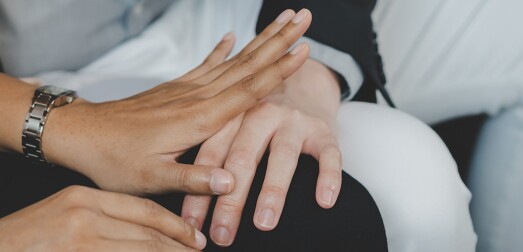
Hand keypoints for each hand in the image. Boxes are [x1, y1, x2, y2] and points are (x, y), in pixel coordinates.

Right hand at [0, 186, 205, 250]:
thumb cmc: (18, 241)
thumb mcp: (60, 216)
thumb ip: (97, 221)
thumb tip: (136, 235)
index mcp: (83, 198)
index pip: (142, 209)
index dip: (173, 225)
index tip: (193, 237)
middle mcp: (86, 213)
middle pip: (148, 231)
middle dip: (179, 246)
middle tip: (200, 251)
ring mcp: (82, 237)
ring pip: (142, 249)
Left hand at [41, 9, 312, 195]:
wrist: (81, 136)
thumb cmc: (115, 162)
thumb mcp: (151, 180)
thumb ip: (192, 180)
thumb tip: (232, 181)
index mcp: (197, 119)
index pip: (247, 90)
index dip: (278, 71)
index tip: (304, 50)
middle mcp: (195, 97)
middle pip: (247, 66)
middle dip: (279, 42)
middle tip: (305, 18)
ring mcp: (184, 90)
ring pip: (232, 61)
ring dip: (260, 41)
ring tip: (283, 22)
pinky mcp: (172, 90)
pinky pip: (205, 65)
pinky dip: (222, 50)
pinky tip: (233, 37)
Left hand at [181, 52, 344, 244]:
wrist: (298, 72)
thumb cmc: (250, 113)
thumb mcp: (219, 122)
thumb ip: (206, 152)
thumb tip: (199, 196)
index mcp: (228, 113)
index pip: (209, 156)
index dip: (200, 191)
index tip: (192, 224)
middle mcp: (259, 113)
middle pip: (243, 158)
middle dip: (232, 201)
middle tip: (223, 236)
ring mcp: (292, 120)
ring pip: (282, 156)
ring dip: (273, 190)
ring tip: (265, 223)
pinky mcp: (321, 128)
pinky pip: (329, 153)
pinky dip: (329, 176)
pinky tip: (325, 201)